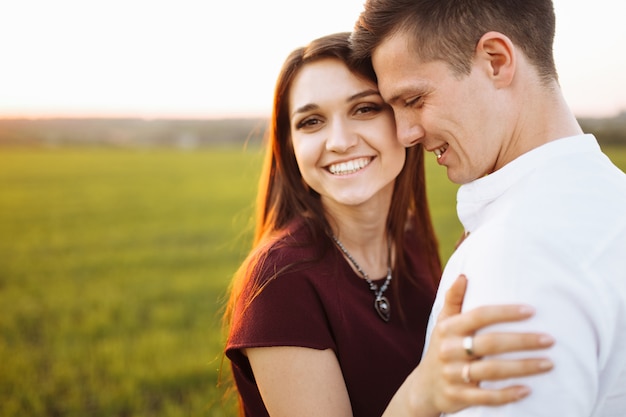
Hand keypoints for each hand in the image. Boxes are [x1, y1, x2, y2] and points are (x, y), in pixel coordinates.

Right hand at [418, 275, 554, 413]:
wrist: (424, 388)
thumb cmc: (442, 348)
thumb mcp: (443, 323)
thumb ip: (453, 300)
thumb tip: (464, 275)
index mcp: (448, 329)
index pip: (479, 315)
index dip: (505, 312)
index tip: (532, 311)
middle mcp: (450, 350)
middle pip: (490, 343)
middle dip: (522, 341)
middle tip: (550, 339)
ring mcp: (454, 375)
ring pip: (492, 371)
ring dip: (523, 368)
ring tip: (549, 363)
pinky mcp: (459, 397)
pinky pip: (486, 397)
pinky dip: (507, 395)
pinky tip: (528, 390)